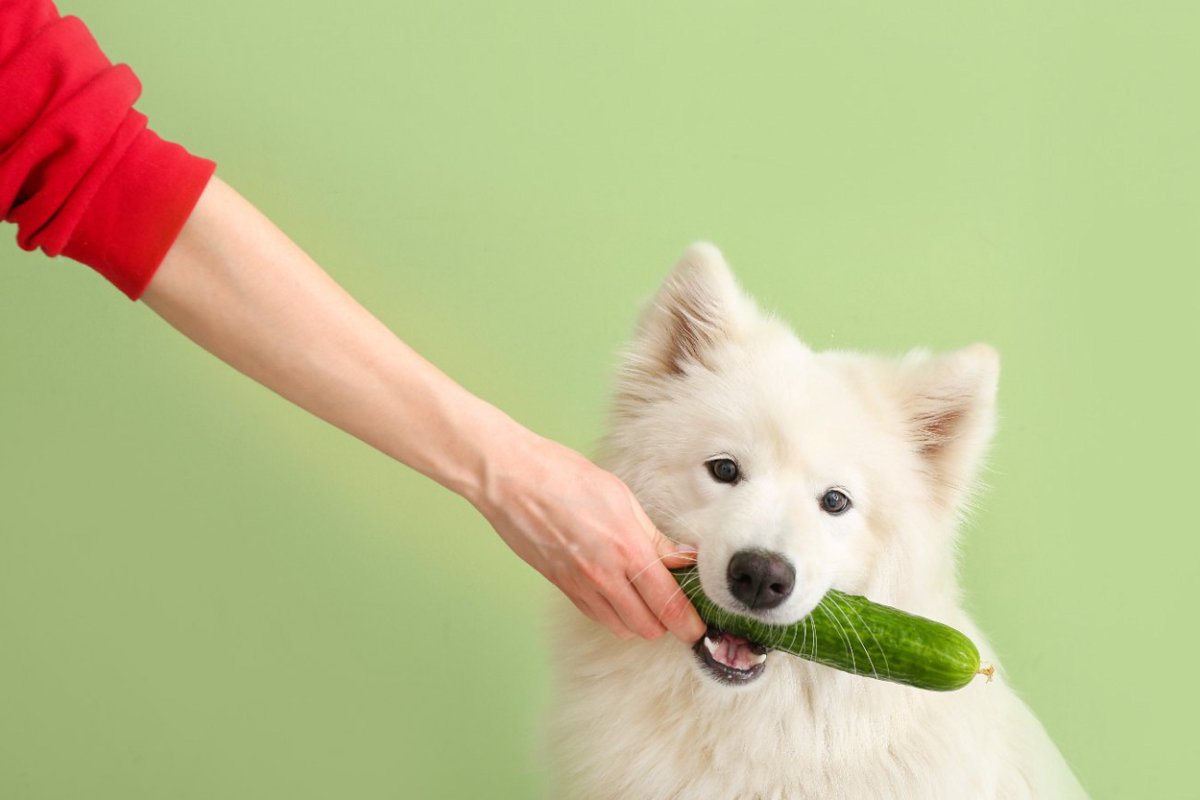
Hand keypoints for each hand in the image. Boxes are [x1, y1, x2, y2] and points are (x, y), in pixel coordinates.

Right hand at [471, 431, 704, 641]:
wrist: (512, 481)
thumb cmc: (564, 478)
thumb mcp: (621, 498)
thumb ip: (654, 536)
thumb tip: (682, 557)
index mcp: (627, 549)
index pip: (668, 604)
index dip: (689, 623)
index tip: (700, 627)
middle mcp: (604, 575)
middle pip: (648, 627)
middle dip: (667, 624)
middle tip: (676, 608)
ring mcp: (580, 585)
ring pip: (622, 627)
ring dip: (640, 621)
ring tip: (648, 601)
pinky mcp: (562, 586)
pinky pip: (596, 616)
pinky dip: (613, 614)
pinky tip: (618, 594)